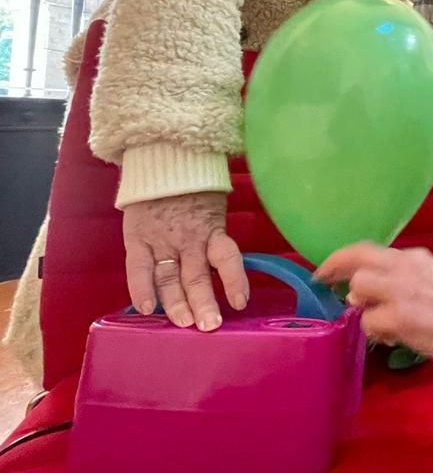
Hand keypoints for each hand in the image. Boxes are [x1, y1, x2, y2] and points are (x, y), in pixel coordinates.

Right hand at [123, 192, 247, 330]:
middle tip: (209, 327)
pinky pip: (138, 267)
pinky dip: (141, 289)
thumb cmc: (194, 191)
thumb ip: (216, 238)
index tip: (240, 303)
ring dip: (176, 304)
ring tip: (183, 324)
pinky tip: (147, 310)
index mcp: (212, 230)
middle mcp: (188, 239)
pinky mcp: (137, 238)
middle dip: (204, 304)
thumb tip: (228, 269)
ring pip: (169, 278)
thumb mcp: (215, 210)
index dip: (233, 280)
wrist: (161, 161)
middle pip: (197, 276)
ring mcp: (161, 240)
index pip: (227, 257)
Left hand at [316, 243, 432, 368]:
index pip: (368, 249)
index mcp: (414, 257)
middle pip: (356, 263)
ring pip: (358, 290)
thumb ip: (413, 272)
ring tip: (373, 319)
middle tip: (324, 284)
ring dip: (360, 307)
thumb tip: (385, 285)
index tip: (326, 268)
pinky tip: (388, 337)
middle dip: (336, 272)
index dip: (341, 257)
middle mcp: (404, 267)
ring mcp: (400, 291)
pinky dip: (374, 332)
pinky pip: (369, 323)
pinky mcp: (399, 317)